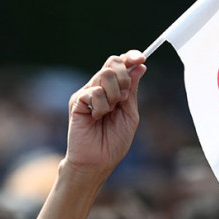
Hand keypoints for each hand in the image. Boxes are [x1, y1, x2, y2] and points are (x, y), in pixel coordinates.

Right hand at [65, 50, 147, 182]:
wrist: (98, 161)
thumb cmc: (113, 142)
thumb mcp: (130, 113)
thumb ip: (132, 90)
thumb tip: (140, 66)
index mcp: (113, 89)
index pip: (120, 63)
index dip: (131, 57)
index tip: (142, 58)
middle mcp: (98, 88)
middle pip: (112, 63)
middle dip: (124, 78)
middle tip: (124, 98)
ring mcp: (86, 93)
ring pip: (105, 75)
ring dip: (114, 95)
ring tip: (109, 112)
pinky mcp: (77, 101)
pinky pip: (94, 92)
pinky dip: (102, 106)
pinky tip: (97, 118)